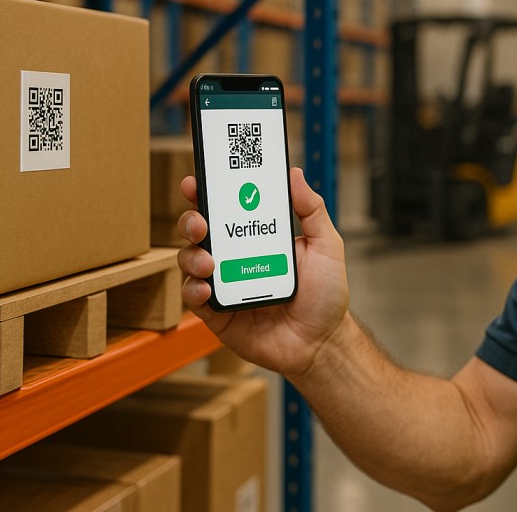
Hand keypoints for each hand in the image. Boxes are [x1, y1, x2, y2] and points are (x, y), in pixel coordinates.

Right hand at [177, 168, 348, 376]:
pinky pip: (194, 297)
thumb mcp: (326, 245)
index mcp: (258, 236)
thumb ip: (311, 209)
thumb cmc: (325, 295)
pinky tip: (208, 288)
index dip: (207, 192)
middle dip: (192, 221)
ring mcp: (225, 284)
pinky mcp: (218, 313)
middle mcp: (236, 257)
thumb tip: (295, 175)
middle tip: (201, 223)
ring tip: (210, 263)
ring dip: (192, 256)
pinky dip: (195, 289)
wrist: (322, 342)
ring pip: (190, 261)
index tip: (197, 181)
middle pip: (200, 231)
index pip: (227, 208)